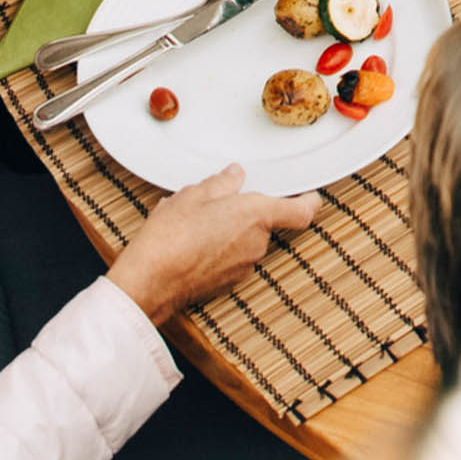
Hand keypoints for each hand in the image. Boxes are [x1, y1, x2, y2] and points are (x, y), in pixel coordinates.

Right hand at [105, 165, 318, 323]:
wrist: (150, 281)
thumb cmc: (171, 238)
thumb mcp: (194, 195)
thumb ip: (221, 183)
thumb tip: (234, 177)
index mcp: (256, 216)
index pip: (301, 211)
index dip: (309, 201)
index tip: (310, 195)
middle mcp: (257, 243)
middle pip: (265, 223)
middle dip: (245, 212)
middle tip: (218, 203)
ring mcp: (243, 266)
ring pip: (245, 241)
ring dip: (228, 231)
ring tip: (195, 224)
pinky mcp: (227, 283)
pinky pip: (230, 258)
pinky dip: (218, 249)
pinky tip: (191, 244)